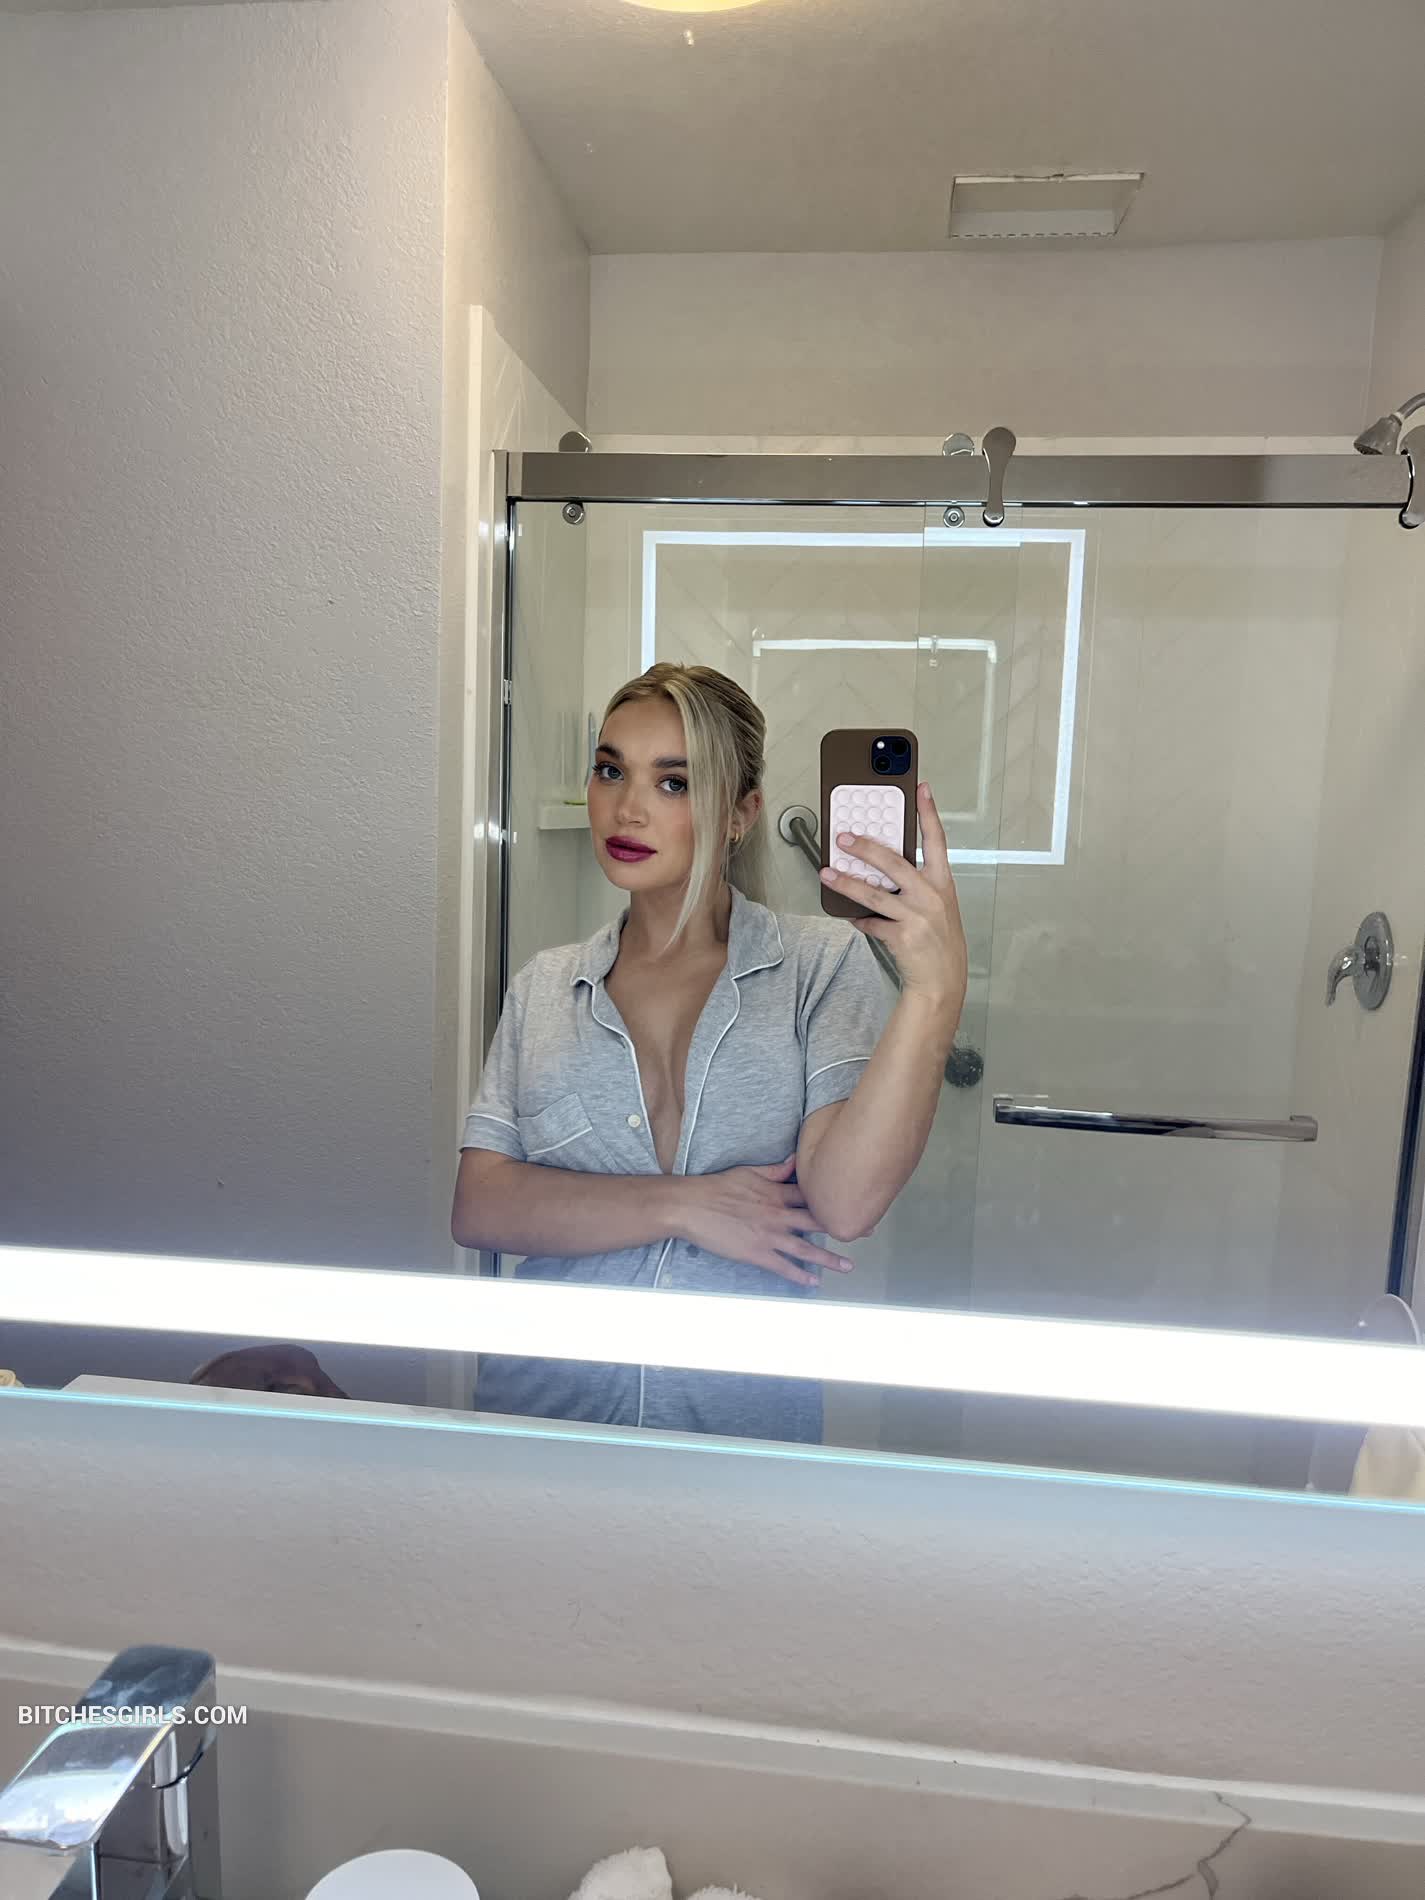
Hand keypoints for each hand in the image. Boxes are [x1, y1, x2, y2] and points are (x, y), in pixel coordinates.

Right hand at [678, 1154, 853, 1288]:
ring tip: (848, 1265)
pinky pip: (783, 1267)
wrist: (691, 1206)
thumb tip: (795, 1161)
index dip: (834, 1199)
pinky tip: (813, 1282)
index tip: (853, 1199)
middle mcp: (777, 1214)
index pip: (811, 1196)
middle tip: (866, 1230)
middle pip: (817, 1221)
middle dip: (842, 1225)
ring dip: (829, 1258)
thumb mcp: (748, 1172)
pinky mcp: (756, 1253)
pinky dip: (799, 1276)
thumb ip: (775, 1171)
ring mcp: (768, 1235)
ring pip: (805, 1248)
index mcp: (776, 1193)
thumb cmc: (716, 1187)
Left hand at [819, 781, 967, 1014]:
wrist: (942, 981)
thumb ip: (916, 885)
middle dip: (865, 847)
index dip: (928, 812)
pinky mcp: (902, 936)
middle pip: (894, 862)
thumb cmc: (939, 940)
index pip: (936, 840)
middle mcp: (931, 895)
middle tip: (843, 837)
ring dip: (846, 882)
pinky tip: (852, 916)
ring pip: (873, 893)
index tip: (921, 788)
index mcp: (942, 882)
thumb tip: (880, 867)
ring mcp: (917, 916)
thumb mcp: (937, 906)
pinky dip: (859, 919)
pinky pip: (870, 922)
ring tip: (827, 872)